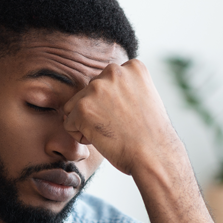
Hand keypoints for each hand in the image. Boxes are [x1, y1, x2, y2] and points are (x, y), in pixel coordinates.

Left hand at [62, 59, 181, 176]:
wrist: (154, 155)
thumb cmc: (151, 135)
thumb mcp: (145, 98)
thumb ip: (126, 88)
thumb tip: (103, 91)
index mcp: (132, 67)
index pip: (107, 83)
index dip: (114, 105)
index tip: (130, 117)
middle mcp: (114, 71)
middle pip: (90, 93)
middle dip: (99, 112)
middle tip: (121, 127)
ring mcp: (97, 88)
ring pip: (76, 107)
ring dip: (88, 122)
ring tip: (112, 133)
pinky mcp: (82, 107)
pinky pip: (69, 123)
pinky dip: (81, 136)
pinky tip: (102, 140)